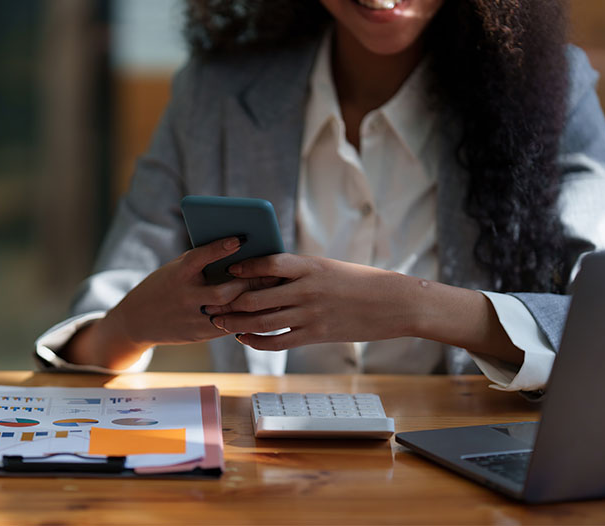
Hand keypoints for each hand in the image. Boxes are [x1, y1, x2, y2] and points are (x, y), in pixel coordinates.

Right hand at [63, 237, 278, 368]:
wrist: (138, 320)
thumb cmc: (165, 285)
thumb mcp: (176, 269)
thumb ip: (201, 262)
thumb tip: (239, 250)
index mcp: (178, 274)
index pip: (200, 257)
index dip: (220, 248)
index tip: (240, 238)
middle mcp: (185, 296)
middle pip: (224, 291)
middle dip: (250, 282)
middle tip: (273, 272)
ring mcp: (193, 318)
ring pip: (230, 311)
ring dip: (253, 301)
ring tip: (272, 290)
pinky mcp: (199, 334)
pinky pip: (229, 325)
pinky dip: (246, 316)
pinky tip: (262, 308)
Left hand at [201, 254, 416, 350]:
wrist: (393, 303)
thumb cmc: (360, 282)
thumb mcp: (328, 268)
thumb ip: (300, 272)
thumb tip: (267, 274)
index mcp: (310, 265)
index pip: (269, 262)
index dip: (245, 267)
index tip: (228, 269)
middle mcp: (307, 289)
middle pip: (257, 296)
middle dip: (230, 300)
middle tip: (211, 302)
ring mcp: (311, 314)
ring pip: (263, 320)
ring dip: (237, 322)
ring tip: (220, 322)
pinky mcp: (316, 335)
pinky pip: (279, 341)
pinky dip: (257, 340)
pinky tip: (245, 338)